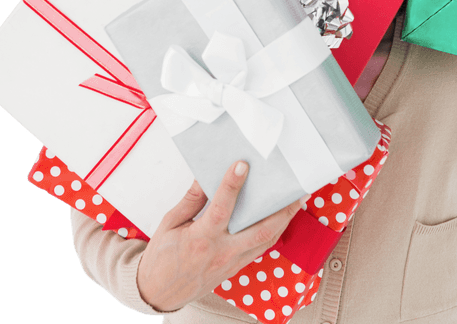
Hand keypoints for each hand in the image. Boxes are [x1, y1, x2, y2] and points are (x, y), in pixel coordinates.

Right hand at [136, 161, 305, 312]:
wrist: (159, 292)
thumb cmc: (162, 258)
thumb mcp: (169, 224)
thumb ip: (191, 200)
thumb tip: (205, 176)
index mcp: (201, 238)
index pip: (222, 209)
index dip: (232, 185)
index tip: (242, 164)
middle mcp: (222, 252)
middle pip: (260, 229)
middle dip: (281, 209)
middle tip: (294, 188)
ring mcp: (232, 262)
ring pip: (267, 240)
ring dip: (285, 219)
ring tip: (296, 199)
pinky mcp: (236, 267)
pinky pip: (260, 248)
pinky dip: (273, 232)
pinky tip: (280, 218)